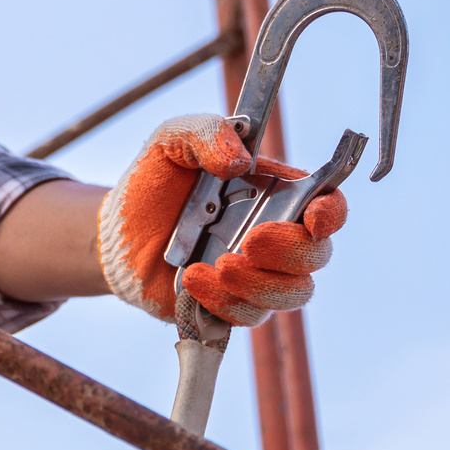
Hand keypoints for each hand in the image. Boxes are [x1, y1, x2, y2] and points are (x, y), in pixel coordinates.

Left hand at [97, 113, 345, 325]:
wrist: (117, 232)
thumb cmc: (155, 183)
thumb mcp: (172, 141)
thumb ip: (205, 132)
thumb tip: (239, 160)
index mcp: (276, 194)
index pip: (328, 206)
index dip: (332, 213)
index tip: (314, 217)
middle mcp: (276, 237)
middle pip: (316, 255)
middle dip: (290, 251)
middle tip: (250, 241)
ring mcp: (258, 275)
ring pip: (292, 294)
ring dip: (261, 284)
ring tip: (218, 264)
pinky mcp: (232, 306)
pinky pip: (250, 316)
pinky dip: (226, 302)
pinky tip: (192, 279)